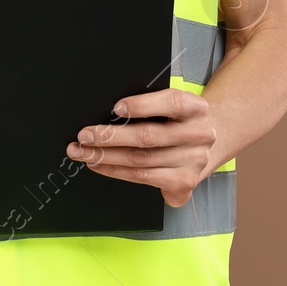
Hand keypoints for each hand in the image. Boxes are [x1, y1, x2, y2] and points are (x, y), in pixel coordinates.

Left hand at [67, 89, 217, 206]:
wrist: (202, 146)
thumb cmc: (177, 121)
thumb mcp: (172, 106)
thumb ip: (150, 104)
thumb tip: (111, 110)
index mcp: (195, 108)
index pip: (171, 103)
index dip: (142, 105)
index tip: (116, 108)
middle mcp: (199, 135)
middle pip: (149, 136)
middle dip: (110, 137)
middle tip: (84, 136)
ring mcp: (193, 161)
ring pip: (141, 160)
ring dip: (106, 156)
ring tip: (84, 152)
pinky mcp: (184, 182)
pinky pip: (143, 178)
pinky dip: (116, 171)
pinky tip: (100, 165)